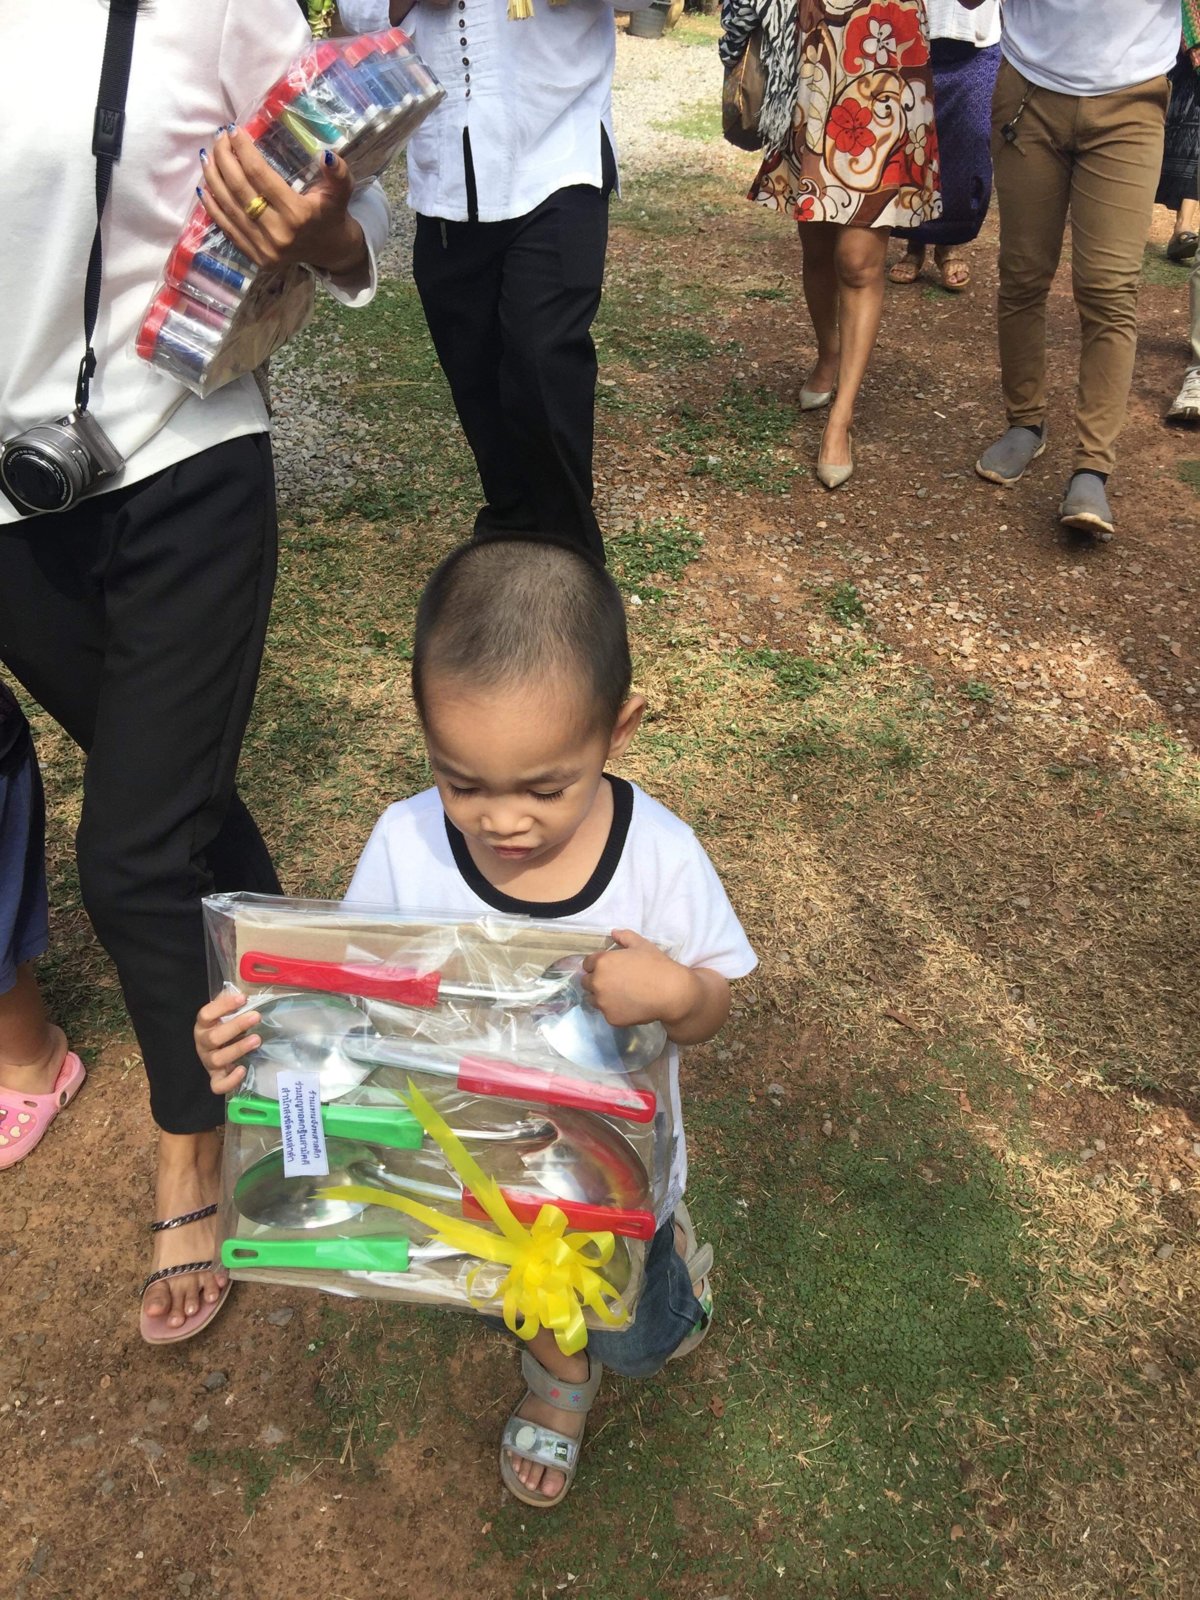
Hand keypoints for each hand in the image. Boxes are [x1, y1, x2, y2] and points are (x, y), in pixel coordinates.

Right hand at [194, 987, 260, 1094]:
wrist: (221, 1053)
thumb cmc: (227, 1029)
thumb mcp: (227, 1014)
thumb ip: (232, 1004)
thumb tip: (241, 993)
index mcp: (203, 1026)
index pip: (206, 1014)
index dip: (223, 1005)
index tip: (243, 998)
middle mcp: (203, 1044)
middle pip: (213, 1037)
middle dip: (236, 1026)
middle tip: (256, 1017)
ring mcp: (208, 1062)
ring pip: (218, 1059)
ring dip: (238, 1049)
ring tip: (257, 1040)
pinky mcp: (216, 1078)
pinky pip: (218, 1085)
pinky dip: (229, 1080)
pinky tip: (243, 1070)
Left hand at [198, 127, 366, 276]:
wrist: (331, 251)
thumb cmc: (332, 214)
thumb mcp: (341, 191)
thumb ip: (337, 172)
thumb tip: (325, 154)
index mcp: (297, 214)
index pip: (260, 176)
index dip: (244, 151)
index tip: (234, 130)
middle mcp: (278, 233)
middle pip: (240, 189)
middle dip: (225, 159)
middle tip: (219, 138)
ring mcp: (264, 248)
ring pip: (229, 207)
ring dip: (213, 179)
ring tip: (207, 156)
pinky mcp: (254, 257)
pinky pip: (227, 228)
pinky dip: (212, 207)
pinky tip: (204, 187)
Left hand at [582, 930, 701, 1030]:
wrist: (671, 993)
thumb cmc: (657, 965)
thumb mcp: (642, 945)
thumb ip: (625, 937)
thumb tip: (613, 932)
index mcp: (602, 962)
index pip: (587, 964)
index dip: (597, 965)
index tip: (609, 968)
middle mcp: (597, 982)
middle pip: (586, 982)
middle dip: (596, 981)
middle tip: (614, 982)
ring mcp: (603, 1002)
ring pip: (593, 999)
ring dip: (601, 997)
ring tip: (619, 995)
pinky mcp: (611, 1018)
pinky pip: (607, 1013)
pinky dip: (614, 1010)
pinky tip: (628, 1006)